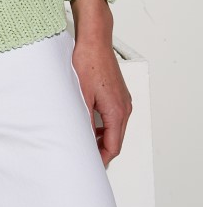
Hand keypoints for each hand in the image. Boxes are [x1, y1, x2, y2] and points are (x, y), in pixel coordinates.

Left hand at [71, 38, 132, 166]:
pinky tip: (90, 123)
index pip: (113, 146)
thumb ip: (83, 120)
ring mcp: (123, 100)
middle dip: (102, 150)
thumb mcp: (81, 95)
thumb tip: (81, 138)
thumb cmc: (88, 62)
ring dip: (103, 137)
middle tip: (86, 156)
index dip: (102, 159)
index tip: (91, 165)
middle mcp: (124, 107)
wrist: (95, 40)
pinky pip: (115, 117)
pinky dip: (105, 125)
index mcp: (117, 111)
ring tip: (85, 141)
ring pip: (116, 128)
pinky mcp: (119, 94)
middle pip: (116, 139)